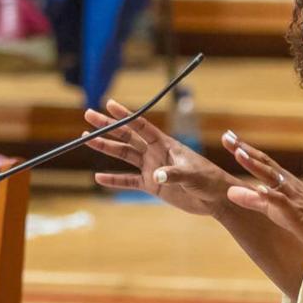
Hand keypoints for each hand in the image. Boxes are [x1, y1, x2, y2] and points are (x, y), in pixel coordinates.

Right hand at [84, 100, 243, 215]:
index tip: (108, 104)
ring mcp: (153, 168)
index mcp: (166, 144)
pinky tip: (99, 177)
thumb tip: (157, 176)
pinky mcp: (153, 186)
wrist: (215, 198)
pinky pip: (129, 181)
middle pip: (127, 137)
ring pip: (124, 156)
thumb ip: (174, 174)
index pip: (141, 126)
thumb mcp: (192, 176)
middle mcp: (156, 153)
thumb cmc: (209, 181)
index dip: (125, 116)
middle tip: (88, 116)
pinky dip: (114, 180)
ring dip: (106, 148)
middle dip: (107, 127)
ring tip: (87, 139)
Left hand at [217, 131, 302, 251]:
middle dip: (245, 149)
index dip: (243, 149)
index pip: (260, 161)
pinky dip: (271, 195)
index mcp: (281, 181)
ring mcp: (292, 195)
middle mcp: (287, 183)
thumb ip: (252, 199)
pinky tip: (260, 189)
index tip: (227, 137)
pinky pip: (282, 202)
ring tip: (239, 154)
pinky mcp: (296, 212)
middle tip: (227, 136)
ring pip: (272, 177)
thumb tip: (229, 192)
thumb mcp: (273, 209)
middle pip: (264, 162)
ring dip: (255, 165)